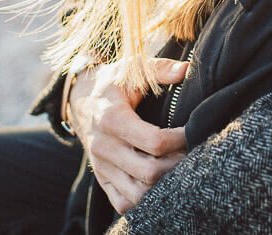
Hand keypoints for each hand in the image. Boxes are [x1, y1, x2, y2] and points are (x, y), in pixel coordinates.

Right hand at [70, 58, 188, 213]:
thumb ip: (160, 69)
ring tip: (177, 169)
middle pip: (148, 172)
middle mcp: (104, 147)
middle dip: (176, 165)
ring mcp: (101, 166)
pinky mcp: (101, 178)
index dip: (180, 139)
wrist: (78, 99)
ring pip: (137, 193)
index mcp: (113, 118)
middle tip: (191, 153)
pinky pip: (122, 203)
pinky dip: (143, 201)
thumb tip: (187, 70)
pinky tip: (159, 185)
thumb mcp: (131, 69)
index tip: (193, 131)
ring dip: (162, 187)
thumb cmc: (112, 83)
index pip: (154, 141)